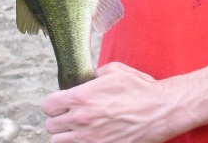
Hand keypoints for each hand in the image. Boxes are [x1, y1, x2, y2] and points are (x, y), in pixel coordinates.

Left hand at [42, 63, 185, 142]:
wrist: (159, 111)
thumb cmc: (140, 90)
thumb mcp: (116, 70)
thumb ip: (96, 73)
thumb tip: (90, 77)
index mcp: (82, 96)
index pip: (48, 105)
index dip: (54, 103)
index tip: (61, 103)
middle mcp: (81, 119)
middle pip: (50, 126)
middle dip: (58, 119)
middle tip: (69, 115)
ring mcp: (89, 138)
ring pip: (58, 141)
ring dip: (65, 134)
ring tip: (77, 128)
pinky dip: (79, 142)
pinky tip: (90, 135)